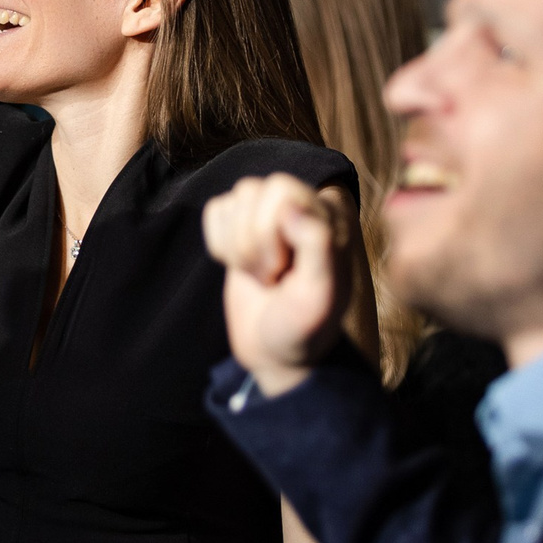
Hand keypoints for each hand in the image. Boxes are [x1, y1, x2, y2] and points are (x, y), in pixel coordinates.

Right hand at [204, 174, 354, 398]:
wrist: (276, 352)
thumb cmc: (305, 325)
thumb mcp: (320, 294)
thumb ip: (317, 243)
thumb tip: (291, 204)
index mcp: (327, 215)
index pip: (281, 190)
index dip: (271, 233)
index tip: (288, 271)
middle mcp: (300, 206)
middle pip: (253, 190)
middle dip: (252, 241)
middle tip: (272, 275)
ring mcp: (268, 215)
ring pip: (234, 199)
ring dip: (237, 247)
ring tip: (261, 275)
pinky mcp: (239, 227)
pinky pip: (215, 210)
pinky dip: (219, 244)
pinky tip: (242, 267)